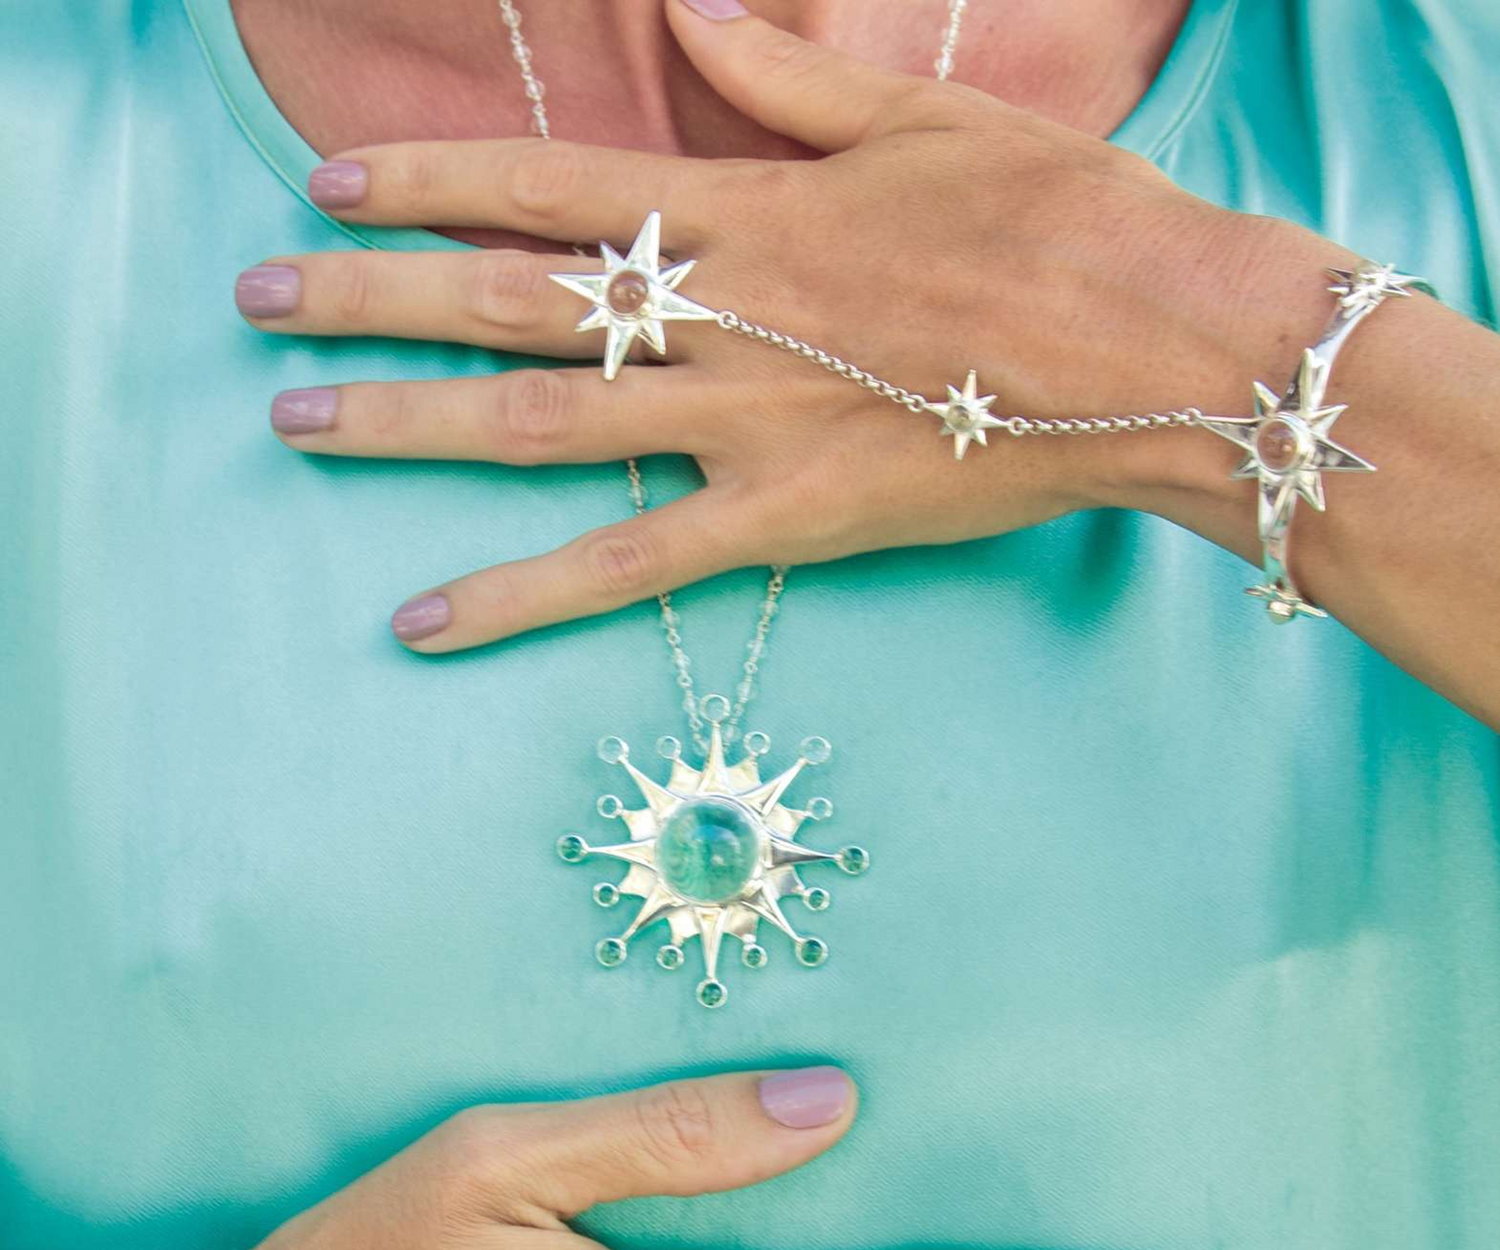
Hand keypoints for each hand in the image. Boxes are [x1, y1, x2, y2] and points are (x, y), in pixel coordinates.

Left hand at [236, 0, 1295, 652]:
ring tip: (295, 426)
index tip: (330, 182)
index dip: (429, 177)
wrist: (1164, 351)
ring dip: (405, 421)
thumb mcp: (924, 120)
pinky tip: (424, 622)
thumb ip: (785, 75)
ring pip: (537, 420)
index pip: (553, 181)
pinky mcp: (781, 521)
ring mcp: (744, 422)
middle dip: (370, 296)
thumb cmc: (1063, 225)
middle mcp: (723, 312)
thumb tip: (684, 7)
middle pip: (509, 298)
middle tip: (255, 303)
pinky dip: (518, 595)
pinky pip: (625, 565)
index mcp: (754, 207)